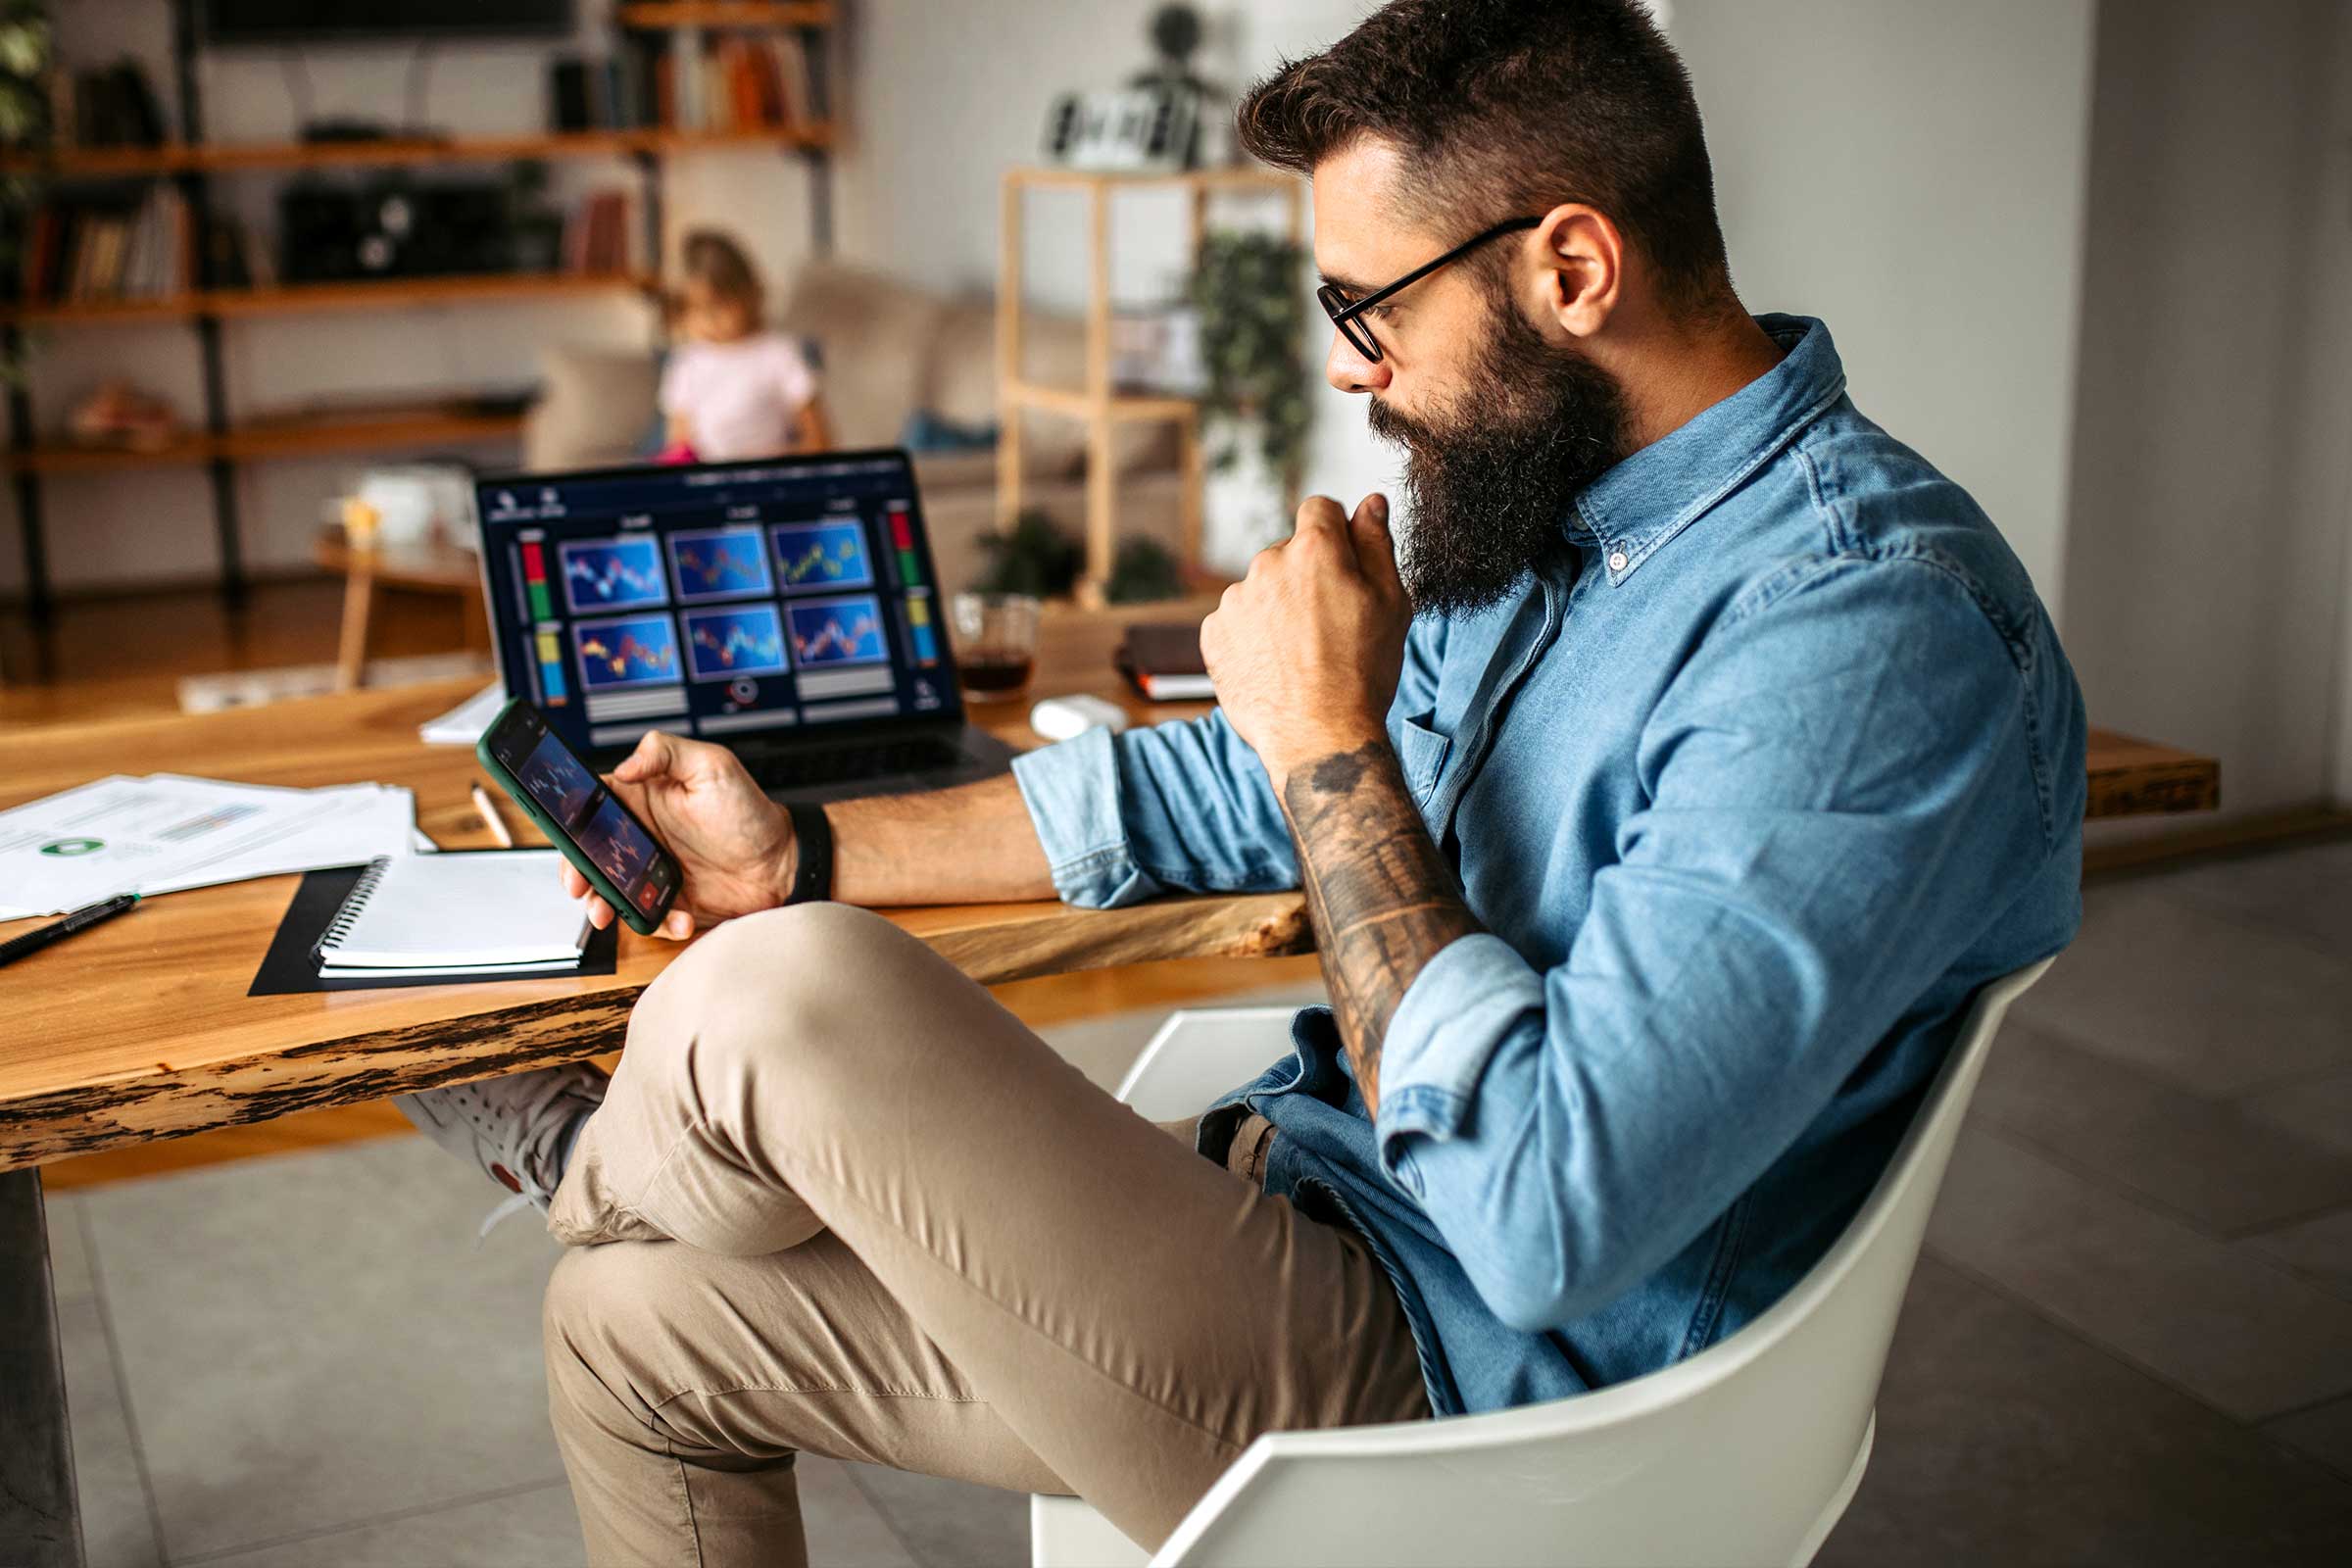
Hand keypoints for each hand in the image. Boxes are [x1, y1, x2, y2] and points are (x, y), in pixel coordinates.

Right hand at [556, 731, 794, 939]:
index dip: (572, 822)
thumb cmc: (750, 811)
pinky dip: (658, 922)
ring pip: (609, 890)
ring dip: (603, 904)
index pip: (591, 805)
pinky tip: (681, 918)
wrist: (781, 863)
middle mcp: (640, 836)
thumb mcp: (713, 766)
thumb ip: (666, 752)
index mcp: (642, 799)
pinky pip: (647, 917)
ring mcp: (651, 872)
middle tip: (580, 885)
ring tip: (608, 912)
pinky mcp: (668, 902)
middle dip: (577, 872)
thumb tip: (626, 765)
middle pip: (590, 854)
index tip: (568, 839)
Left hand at [1199, 493, 1408, 795]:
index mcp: (1314, 550)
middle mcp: (1266, 565)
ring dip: (1279, 606)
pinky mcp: (1213, 634)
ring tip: (1303, 652)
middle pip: (1289, 552)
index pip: (1320, 509)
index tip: (1345, 565)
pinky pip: (1237, 620)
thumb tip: (1371, 503)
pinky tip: (1277, 665)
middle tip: (1331, 625)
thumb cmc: (1362, 672)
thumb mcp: (1390, 603)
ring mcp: (1235, 600)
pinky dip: (1253, 635)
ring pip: (1262, 587)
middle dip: (1308, 576)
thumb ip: (1377, 544)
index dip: (1337, 533)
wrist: (1318, 737)